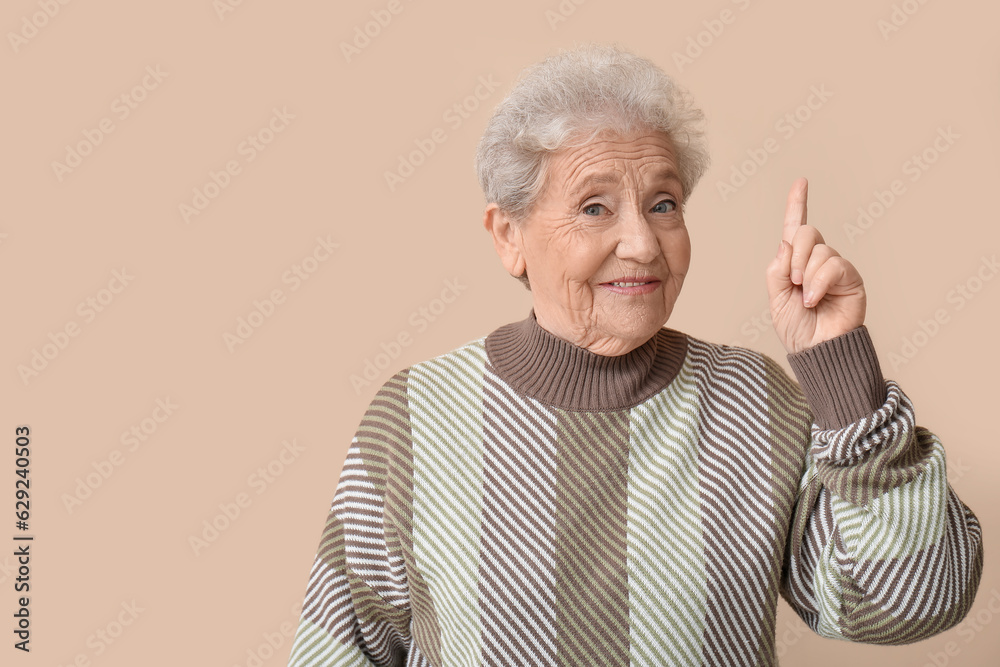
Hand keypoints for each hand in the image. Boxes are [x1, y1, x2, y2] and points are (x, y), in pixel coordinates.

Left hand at [765, 177, 865, 354]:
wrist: (816, 350)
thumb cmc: (797, 328)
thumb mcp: (775, 297)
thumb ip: (777, 269)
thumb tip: (787, 241)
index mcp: (795, 262)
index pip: (796, 228)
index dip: (798, 204)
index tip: (801, 182)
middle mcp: (816, 260)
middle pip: (806, 232)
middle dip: (795, 255)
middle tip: (793, 281)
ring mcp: (835, 267)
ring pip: (819, 250)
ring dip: (806, 275)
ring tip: (806, 298)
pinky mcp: (851, 278)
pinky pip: (833, 265)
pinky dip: (818, 282)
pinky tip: (814, 298)